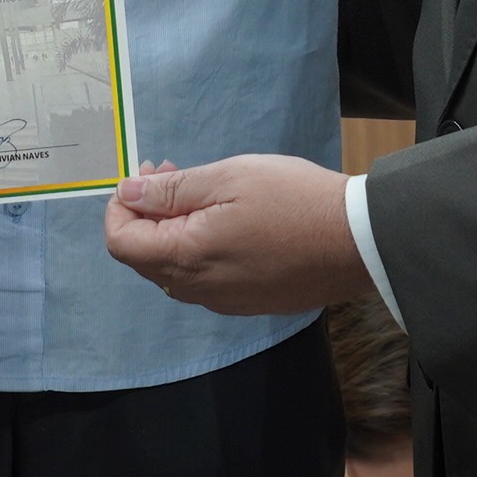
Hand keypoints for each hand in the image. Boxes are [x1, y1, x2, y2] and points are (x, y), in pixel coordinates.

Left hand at [103, 154, 371, 316]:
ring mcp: (224, 302)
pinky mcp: (247, 303)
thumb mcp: (227, 178)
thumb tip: (126, 194)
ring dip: (172, 230)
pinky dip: (197, 248)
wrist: (356, 241)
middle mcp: (197, 290)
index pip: (121, 242)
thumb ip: (171, 191)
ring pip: (173, 269)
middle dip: (146, 214)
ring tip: (199, 191)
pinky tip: (224, 221)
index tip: (146, 175)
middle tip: (171, 172)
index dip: (120, 207)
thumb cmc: (292, 200)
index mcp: (185, 258)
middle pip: (143, 258)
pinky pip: (203, 279)